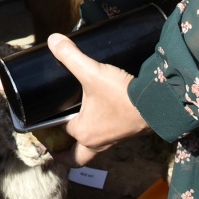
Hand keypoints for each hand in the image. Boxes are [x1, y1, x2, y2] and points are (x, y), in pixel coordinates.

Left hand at [46, 33, 147, 163]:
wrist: (157, 104)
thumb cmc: (121, 94)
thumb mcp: (92, 72)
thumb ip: (71, 56)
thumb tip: (53, 40)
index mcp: (83, 133)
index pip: (59, 132)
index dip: (49, 124)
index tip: (42, 118)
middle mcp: (97, 142)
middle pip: (75, 157)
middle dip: (63, 153)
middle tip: (54, 143)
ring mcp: (113, 141)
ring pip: (92, 149)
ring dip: (82, 141)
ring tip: (76, 123)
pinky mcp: (126, 134)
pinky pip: (107, 140)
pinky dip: (100, 133)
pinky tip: (100, 116)